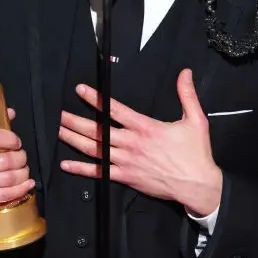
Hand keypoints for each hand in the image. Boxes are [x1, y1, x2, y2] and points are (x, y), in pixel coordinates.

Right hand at [0, 108, 34, 214]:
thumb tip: (10, 113)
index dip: (11, 139)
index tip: (17, 142)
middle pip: (6, 160)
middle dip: (21, 158)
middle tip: (22, 157)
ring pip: (8, 178)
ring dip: (23, 174)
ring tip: (24, 170)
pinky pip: (4, 194)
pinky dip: (20, 189)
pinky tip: (27, 184)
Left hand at [58, 69, 222, 216]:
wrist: (197, 184)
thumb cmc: (195, 154)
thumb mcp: (195, 120)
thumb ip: (187, 95)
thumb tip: (185, 73)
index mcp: (146, 128)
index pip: (115, 110)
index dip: (96, 99)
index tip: (81, 90)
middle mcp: (132, 144)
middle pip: (98, 130)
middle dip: (76, 121)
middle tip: (61, 114)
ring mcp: (126, 162)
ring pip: (95, 149)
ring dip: (75, 140)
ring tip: (60, 131)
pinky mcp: (126, 177)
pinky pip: (99, 173)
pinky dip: (81, 169)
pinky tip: (67, 164)